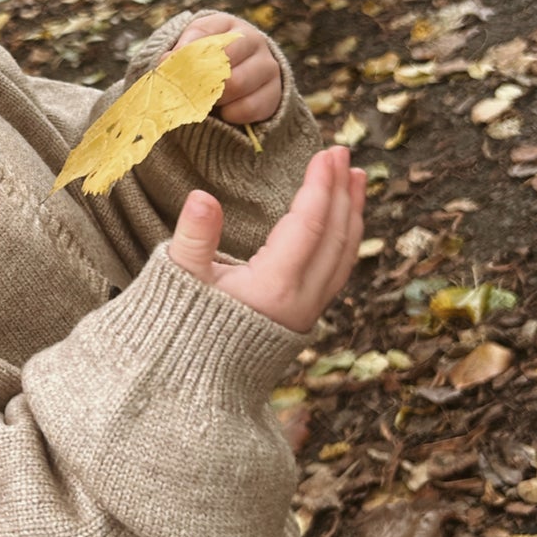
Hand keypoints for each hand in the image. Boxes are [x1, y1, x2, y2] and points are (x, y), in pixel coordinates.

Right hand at [166, 146, 364, 332]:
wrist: (194, 383)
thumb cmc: (181, 328)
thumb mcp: (180, 279)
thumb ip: (193, 237)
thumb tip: (202, 197)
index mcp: (273, 287)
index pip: (309, 225)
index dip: (321, 186)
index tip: (327, 153)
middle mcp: (301, 300)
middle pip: (336, 237)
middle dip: (342, 191)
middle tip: (343, 153)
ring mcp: (308, 312)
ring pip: (343, 256)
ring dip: (352, 213)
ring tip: (357, 179)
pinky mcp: (305, 318)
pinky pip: (337, 271)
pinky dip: (346, 239)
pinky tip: (344, 221)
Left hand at [172, 11, 281, 124]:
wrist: (244, 82)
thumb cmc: (209, 65)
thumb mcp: (192, 54)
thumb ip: (178, 56)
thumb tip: (166, 61)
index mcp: (227, 25)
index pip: (202, 32)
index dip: (182, 52)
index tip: (167, 65)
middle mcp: (253, 40)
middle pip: (221, 59)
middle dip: (198, 80)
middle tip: (186, 92)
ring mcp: (268, 66)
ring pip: (236, 84)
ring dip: (214, 98)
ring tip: (205, 102)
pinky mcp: (275, 93)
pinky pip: (250, 107)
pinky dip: (231, 114)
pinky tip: (224, 113)